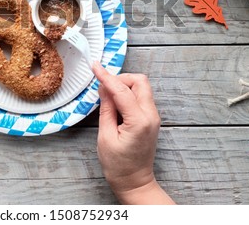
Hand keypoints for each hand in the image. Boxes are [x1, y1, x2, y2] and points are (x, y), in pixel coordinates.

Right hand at [93, 62, 173, 204]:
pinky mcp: (151, 119)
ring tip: (107, 97)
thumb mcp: (105, 137)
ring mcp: (153, 117)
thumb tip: (104, 88)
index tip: (95, 66)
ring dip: (124, 86)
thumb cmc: (118, 165)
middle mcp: (151, 116)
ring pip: (141, 87)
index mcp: (139, 121)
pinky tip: (115, 103)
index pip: (122, 90)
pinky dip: (128, 94)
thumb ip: (106, 109)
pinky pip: (141, 97)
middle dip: (120, 78)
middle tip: (103, 86)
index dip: (106, 76)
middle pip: (139, 81)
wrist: (135, 182)